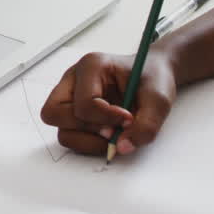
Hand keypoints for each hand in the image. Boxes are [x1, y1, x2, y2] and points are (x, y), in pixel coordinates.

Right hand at [39, 50, 177, 156]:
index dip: (106, 118)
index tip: (128, 119)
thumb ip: (146, 125)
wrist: (153, 77)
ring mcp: (70, 96)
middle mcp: (73, 79)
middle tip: (112, 131)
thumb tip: (122, 147)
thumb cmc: (152, 79)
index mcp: (91, 66)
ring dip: (87, 140)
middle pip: (54, 113)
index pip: (83, 102)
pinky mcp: (73, 112)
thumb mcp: (159, 99)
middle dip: (86, 129)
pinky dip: (88, 142)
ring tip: (113, 135)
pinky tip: (108, 135)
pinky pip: (70, 136)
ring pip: (61, 130)